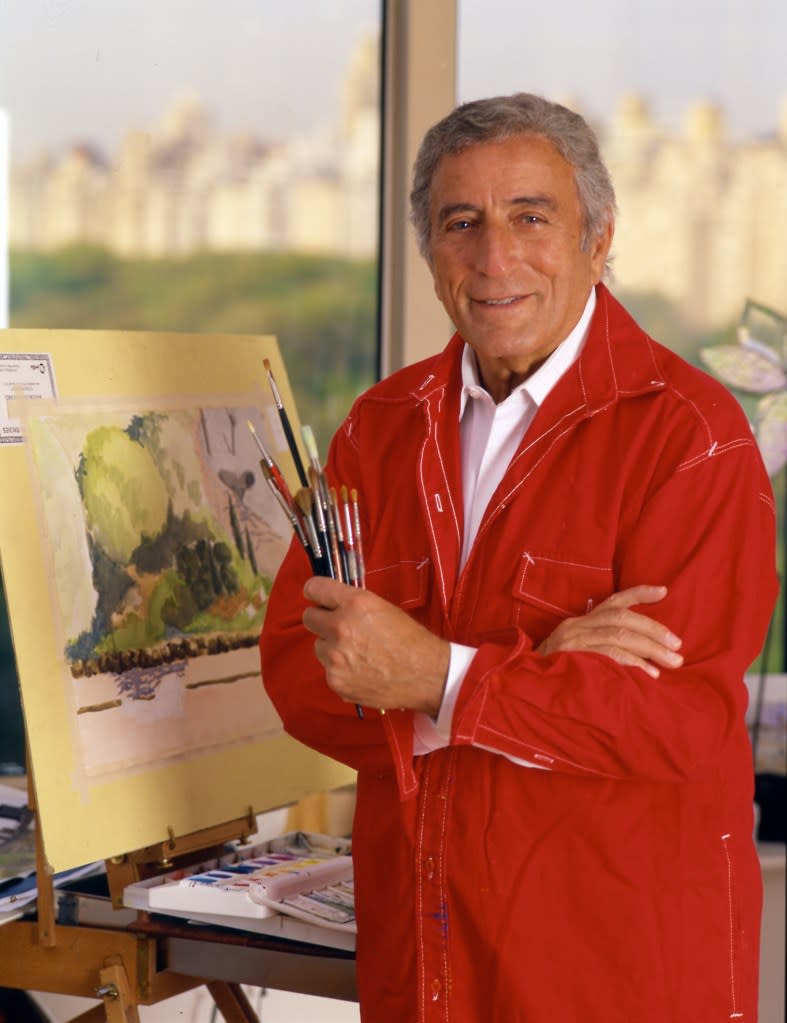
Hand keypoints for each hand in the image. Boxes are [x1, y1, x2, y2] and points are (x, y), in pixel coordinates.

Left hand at [302, 576, 449, 713]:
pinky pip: (329, 670)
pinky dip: (341, 670)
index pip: (314, 588)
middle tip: (339, 627)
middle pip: (308, 618)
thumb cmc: (410, 639)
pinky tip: (362, 671)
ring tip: (358, 654)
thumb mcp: (383, 608)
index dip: (314, 592)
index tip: (316, 597)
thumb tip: (332, 604)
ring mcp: (334, 656)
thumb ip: (353, 604)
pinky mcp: (335, 680)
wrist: (426, 675)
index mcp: (354, 603)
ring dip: (332, 647)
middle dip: (321, 620)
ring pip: (319, 646)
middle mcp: (340, 627)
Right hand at [537, 585, 682, 677]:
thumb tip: (644, 657)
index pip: (613, 602)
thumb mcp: (579, 655)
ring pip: (619, 635)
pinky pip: (607, 655)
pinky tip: (648, 674)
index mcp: (581, 622)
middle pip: (622, 618)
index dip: (639, 594)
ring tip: (672, 662)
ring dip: (650, 648)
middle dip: (654, 630)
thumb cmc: (556, 674)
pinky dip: (632, 663)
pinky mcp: (571, 656)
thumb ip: (604, 649)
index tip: (664, 591)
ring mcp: (572, 640)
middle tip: (678, 647)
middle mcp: (576, 626)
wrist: (520, 686)